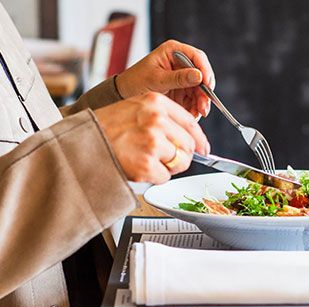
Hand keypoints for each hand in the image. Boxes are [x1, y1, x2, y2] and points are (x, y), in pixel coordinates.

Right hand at [93, 92, 210, 183]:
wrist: (80, 143)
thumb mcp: (135, 108)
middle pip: (189, 145)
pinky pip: (165, 177)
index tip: (204, 149)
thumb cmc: (105, 127)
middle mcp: (157, 120)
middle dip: (182, 156)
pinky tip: (138, 168)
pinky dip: (154, 177)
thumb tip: (191, 139)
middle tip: (166, 159)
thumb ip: (162, 117)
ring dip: (167, 167)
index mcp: (156, 102)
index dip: (200, 140)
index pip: (191, 123)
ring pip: (180, 162)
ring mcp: (152, 142)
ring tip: (146, 160)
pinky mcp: (146, 164)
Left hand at [115, 40, 214, 118]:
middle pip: (202, 75)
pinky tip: (192, 115)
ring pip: (200, 89)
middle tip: (204, 107)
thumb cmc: (135, 81)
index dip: (205, 70)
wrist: (124, 94)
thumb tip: (199, 76)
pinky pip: (194, 99)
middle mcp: (180, 62)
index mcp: (173, 51)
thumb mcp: (156, 79)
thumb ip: (178, 78)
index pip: (196, 57)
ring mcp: (182, 77)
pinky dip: (195, 108)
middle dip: (204, 92)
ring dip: (201, 102)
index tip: (208, 84)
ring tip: (197, 114)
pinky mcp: (182, 90)